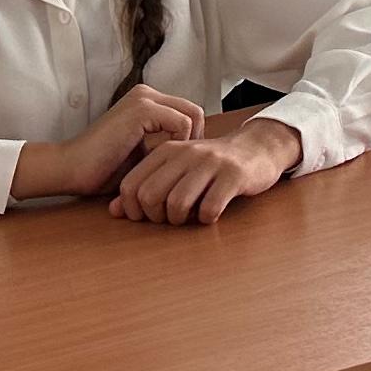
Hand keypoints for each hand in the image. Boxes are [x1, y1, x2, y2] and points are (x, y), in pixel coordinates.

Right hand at [11, 83, 203, 202]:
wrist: (71, 168)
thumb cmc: (104, 168)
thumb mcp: (143, 155)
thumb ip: (164, 146)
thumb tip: (195, 156)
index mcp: (147, 101)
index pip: (189, 113)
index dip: (193, 141)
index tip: (184, 166)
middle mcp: (147, 93)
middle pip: (195, 112)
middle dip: (196, 142)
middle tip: (183, 169)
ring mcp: (144, 98)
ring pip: (193, 115)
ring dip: (189, 146)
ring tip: (173, 168)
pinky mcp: (141, 109)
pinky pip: (182, 123)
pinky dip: (180, 146)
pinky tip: (163, 164)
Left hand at [108, 116, 302, 225]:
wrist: (255, 149)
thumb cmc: (209, 166)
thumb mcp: (175, 170)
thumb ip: (145, 187)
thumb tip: (114, 211)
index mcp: (166, 151)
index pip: (131, 185)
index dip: (133, 210)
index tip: (148, 217)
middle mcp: (185, 153)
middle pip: (150, 196)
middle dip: (156, 217)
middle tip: (170, 218)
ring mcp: (210, 163)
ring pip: (178, 203)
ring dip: (181, 220)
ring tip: (190, 217)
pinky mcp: (233, 175)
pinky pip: (209, 208)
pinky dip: (206, 219)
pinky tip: (210, 214)